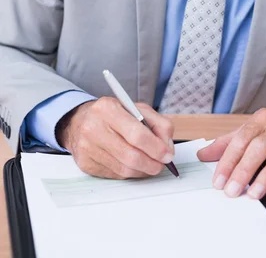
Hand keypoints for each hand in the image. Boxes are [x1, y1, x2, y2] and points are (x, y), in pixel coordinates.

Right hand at [56, 97, 174, 178]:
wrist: (80, 121)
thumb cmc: (115, 115)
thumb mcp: (138, 109)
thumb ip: (159, 124)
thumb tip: (168, 148)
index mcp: (108, 109)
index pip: (136, 134)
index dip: (156, 147)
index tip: (168, 155)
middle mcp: (93, 128)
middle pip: (131, 155)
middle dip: (152, 163)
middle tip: (162, 164)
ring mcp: (87, 148)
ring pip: (124, 169)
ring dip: (143, 170)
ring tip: (150, 165)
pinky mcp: (85, 164)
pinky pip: (115, 175)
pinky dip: (130, 173)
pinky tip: (134, 165)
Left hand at [197, 93, 265, 198]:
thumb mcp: (255, 125)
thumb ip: (229, 141)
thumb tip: (203, 154)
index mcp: (261, 121)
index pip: (240, 140)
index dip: (227, 161)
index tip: (218, 180)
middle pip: (259, 147)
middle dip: (243, 170)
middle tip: (231, 190)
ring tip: (254, 193)